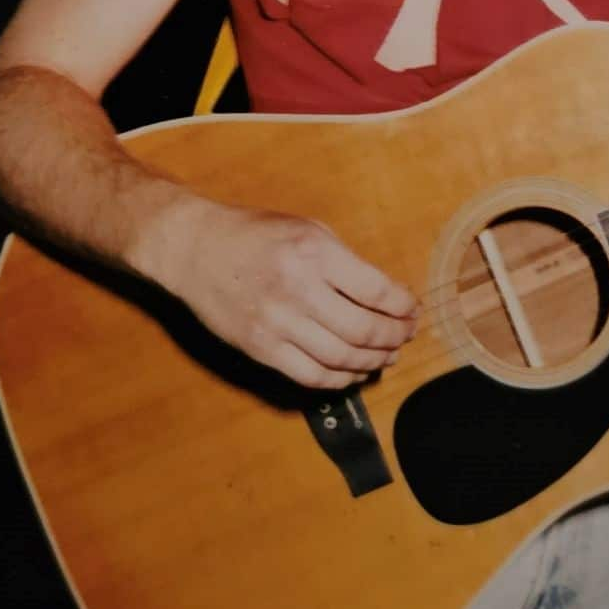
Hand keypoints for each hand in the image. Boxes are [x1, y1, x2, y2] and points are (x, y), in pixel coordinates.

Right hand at [173, 202, 418, 387]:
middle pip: (364, 330)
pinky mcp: (260, 348)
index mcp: (315, 253)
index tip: (412, 310)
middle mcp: (298, 290)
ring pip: (341, 359)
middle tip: (405, 335)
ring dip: (373, 361)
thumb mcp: (308, 229)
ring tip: (387, 355)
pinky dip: (341, 379)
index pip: (377, 291)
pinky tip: (355, 371)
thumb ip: (344, 262)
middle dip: (394, 337)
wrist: (196, 249)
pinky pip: (311, 376)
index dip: (403, 307)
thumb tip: (385, 297)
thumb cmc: (255, 234)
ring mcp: (277, 323)